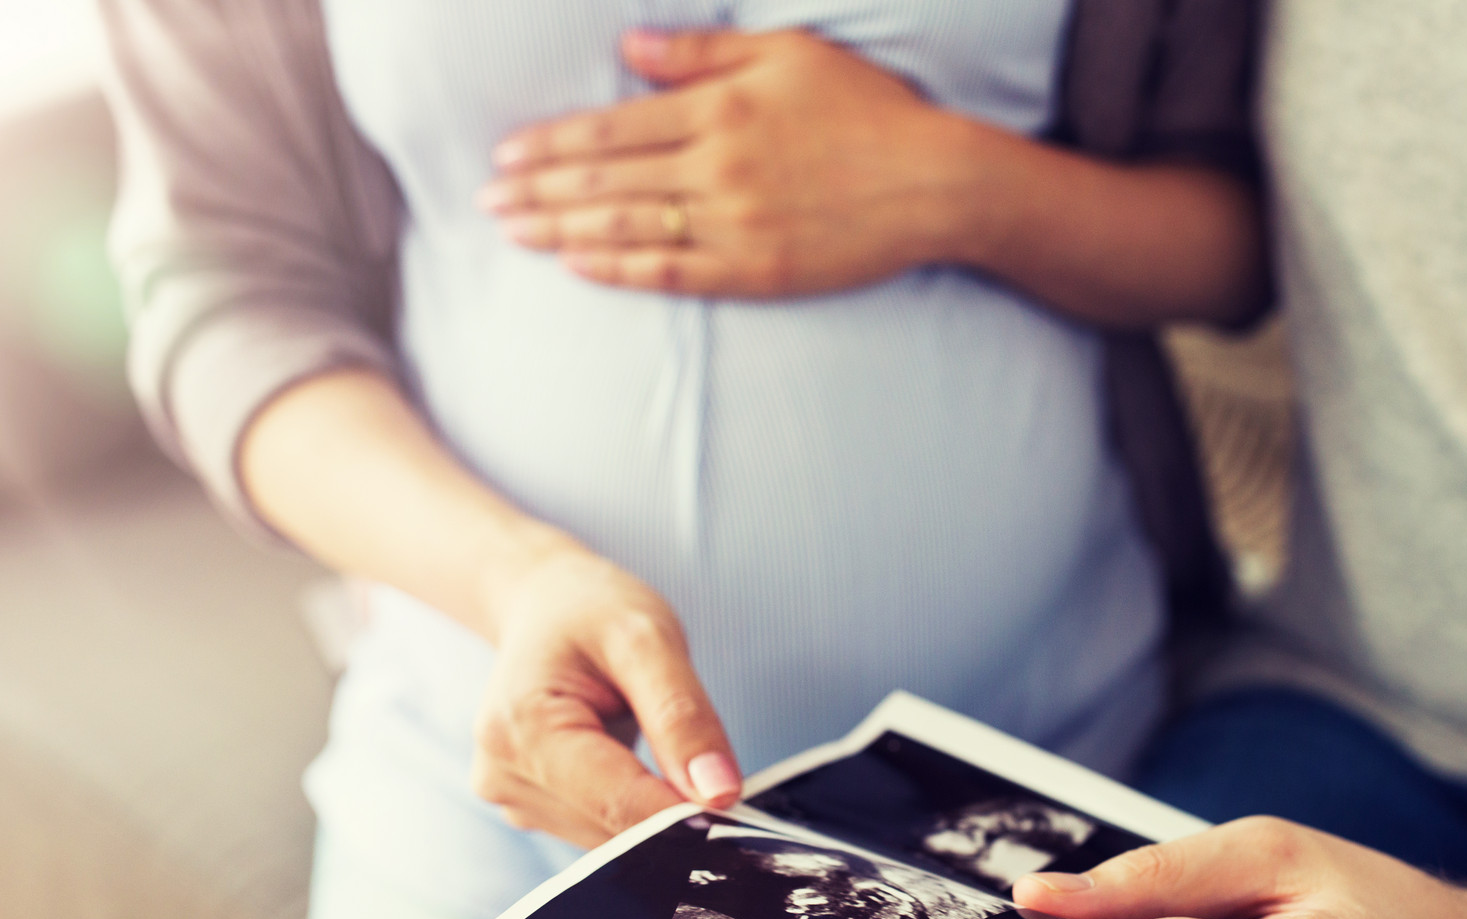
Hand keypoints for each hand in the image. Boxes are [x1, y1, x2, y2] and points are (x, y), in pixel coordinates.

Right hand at [471, 538, 741, 846]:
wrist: (545, 606)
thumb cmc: (592, 610)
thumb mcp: (649, 639)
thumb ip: (684, 717)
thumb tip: (720, 794)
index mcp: (522, 729)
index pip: (620, 804)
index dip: (689, 818)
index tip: (745, 818)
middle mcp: (504, 775)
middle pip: (616, 830)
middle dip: (678, 816)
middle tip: (720, 776)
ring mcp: (513, 798)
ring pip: (614, 842)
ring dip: (659, 816)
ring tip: (675, 755)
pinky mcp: (532, 810)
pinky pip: (603, 831)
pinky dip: (640, 811)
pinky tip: (649, 770)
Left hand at [480, 28, 973, 297]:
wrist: (935, 184)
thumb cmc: (866, 111)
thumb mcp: (788, 55)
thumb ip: (702, 55)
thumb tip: (627, 53)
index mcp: (719, 111)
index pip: (611, 131)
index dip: (550, 144)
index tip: (504, 154)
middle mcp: (717, 169)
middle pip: (605, 183)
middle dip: (538, 192)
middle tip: (486, 202)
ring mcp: (735, 226)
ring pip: (627, 230)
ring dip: (562, 233)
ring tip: (515, 234)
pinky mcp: (757, 270)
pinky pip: (673, 272)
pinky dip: (620, 269)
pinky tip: (579, 265)